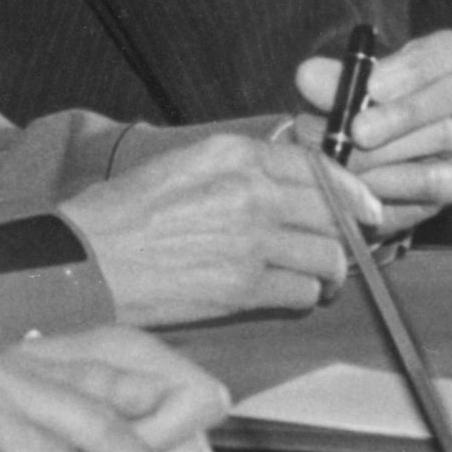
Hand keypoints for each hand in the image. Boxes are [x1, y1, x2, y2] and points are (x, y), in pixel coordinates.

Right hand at [58, 135, 358, 324]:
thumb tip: (288, 182)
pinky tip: (289, 295)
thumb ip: (239, 167)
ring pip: (329, 256)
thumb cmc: (124, 214)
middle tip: (346, 248)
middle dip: (348, 234)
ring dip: (330, 271)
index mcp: (234, 154)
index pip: (319, 166)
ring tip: (319, 278)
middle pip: (335, 213)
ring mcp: (251, 241)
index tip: (364, 206)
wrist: (87, 260)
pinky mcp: (243, 287)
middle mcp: (251, 191)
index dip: (351, 190)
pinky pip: (303, 292)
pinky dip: (304, 297)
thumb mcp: (184, 164)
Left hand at [290, 27, 451, 217]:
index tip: (372, 84)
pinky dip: (397, 182)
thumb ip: (329, 84)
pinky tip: (364, 184)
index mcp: (439, 62)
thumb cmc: (350, 117)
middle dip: (403, 112)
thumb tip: (307, 75)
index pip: (451, 48)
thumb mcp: (338, 96)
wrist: (353, 170)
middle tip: (357, 131)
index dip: (416, 65)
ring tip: (347, 160)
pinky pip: (438, 180)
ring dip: (391, 150)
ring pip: (445, 136)